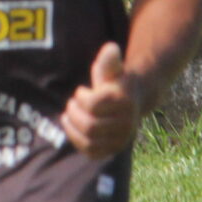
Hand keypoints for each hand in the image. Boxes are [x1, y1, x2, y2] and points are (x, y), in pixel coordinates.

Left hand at [60, 41, 138, 160]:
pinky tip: (71, 127)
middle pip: (90, 126)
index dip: (81, 97)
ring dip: (73, 128)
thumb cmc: (115, 81)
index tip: (81, 91)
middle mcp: (127, 123)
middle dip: (75, 113)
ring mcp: (122, 139)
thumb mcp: (112, 67)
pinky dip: (77, 141)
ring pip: (90, 141)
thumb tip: (111, 49)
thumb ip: (109, 59)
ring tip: (68, 116)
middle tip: (71, 104)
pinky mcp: (114, 149)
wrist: (133, 100)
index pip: (93, 105)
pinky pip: (91, 152)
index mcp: (125, 102)